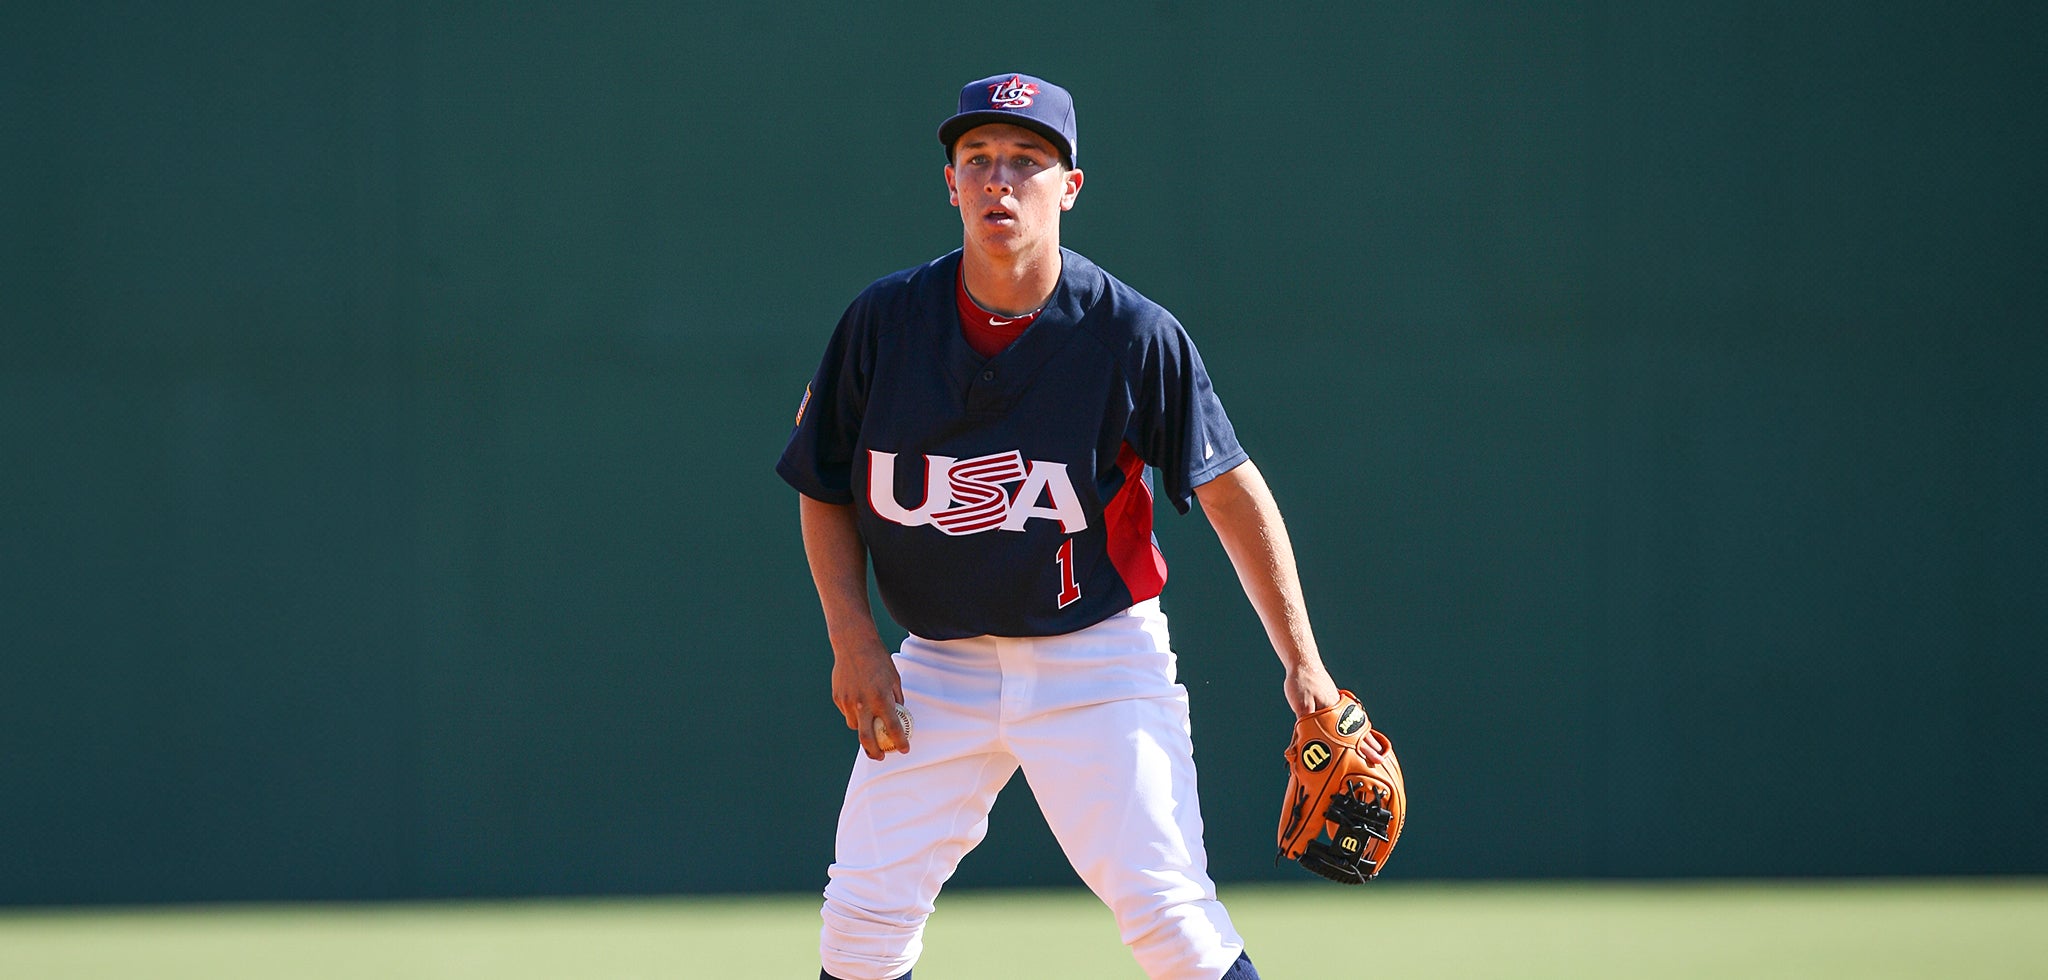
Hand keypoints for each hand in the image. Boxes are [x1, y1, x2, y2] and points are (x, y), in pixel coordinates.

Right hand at [831, 638, 905, 760]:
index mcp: (881, 699)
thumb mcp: (894, 678)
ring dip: (863, 730)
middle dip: (874, 752)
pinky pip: (846, 712)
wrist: (853, 644)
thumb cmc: (878, 659)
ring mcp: (848, 702)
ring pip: (855, 726)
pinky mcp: (838, 698)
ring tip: (869, 727)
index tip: (904, 750)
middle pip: (867, 739)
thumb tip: (898, 714)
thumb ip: (896, 698)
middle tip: (880, 757)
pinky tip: (858, 703)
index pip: (893, 728)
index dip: (900, 742)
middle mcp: (863, 704)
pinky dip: (854, 713)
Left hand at [1284, 666, 1382, 764]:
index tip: (1375, 758)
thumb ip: (1306, 722)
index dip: (1364, 748)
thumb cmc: (1302, 682)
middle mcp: (1340, 710)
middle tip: (1380, 760)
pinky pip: (1349, 720)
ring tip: (1376, 749)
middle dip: (1369, 747)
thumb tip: (1305, 742)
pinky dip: (1357, 729)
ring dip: (1366, 738)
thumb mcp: (1301, 703)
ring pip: (1357, 726)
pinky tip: (1359, 734)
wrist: (1304, 663)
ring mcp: (1339, 706)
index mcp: (1334, 711)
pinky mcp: (1334, 703)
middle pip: (1359, 732)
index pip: (1354, 734)